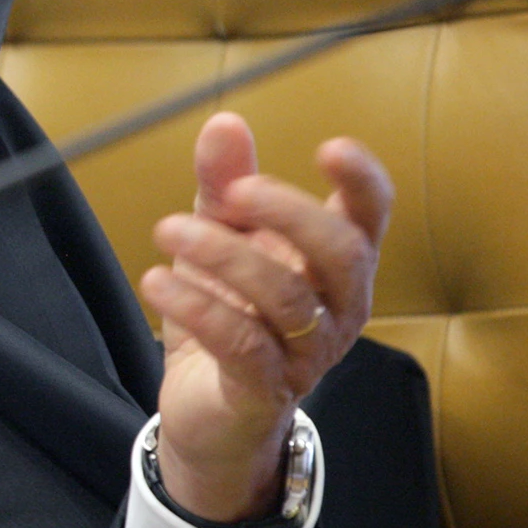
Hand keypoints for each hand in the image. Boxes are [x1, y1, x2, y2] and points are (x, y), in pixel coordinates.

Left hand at [139, 112, 391, 521]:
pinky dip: (198, 307)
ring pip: (287, 298)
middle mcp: (337, 307)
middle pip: (341, 253)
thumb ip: (224, 181)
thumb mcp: (219, 234)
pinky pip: (242, 345)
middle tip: (234, 192)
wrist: (206, 404)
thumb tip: (225, 123)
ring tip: (168, 230)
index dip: (363, 181)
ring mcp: (307, 352)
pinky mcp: (264, 387)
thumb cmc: (228, 309)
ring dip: (224, 256)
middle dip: (289, 213)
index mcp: (334, 262)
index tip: (331, 147)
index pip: (370, 217)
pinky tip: (157, 280)